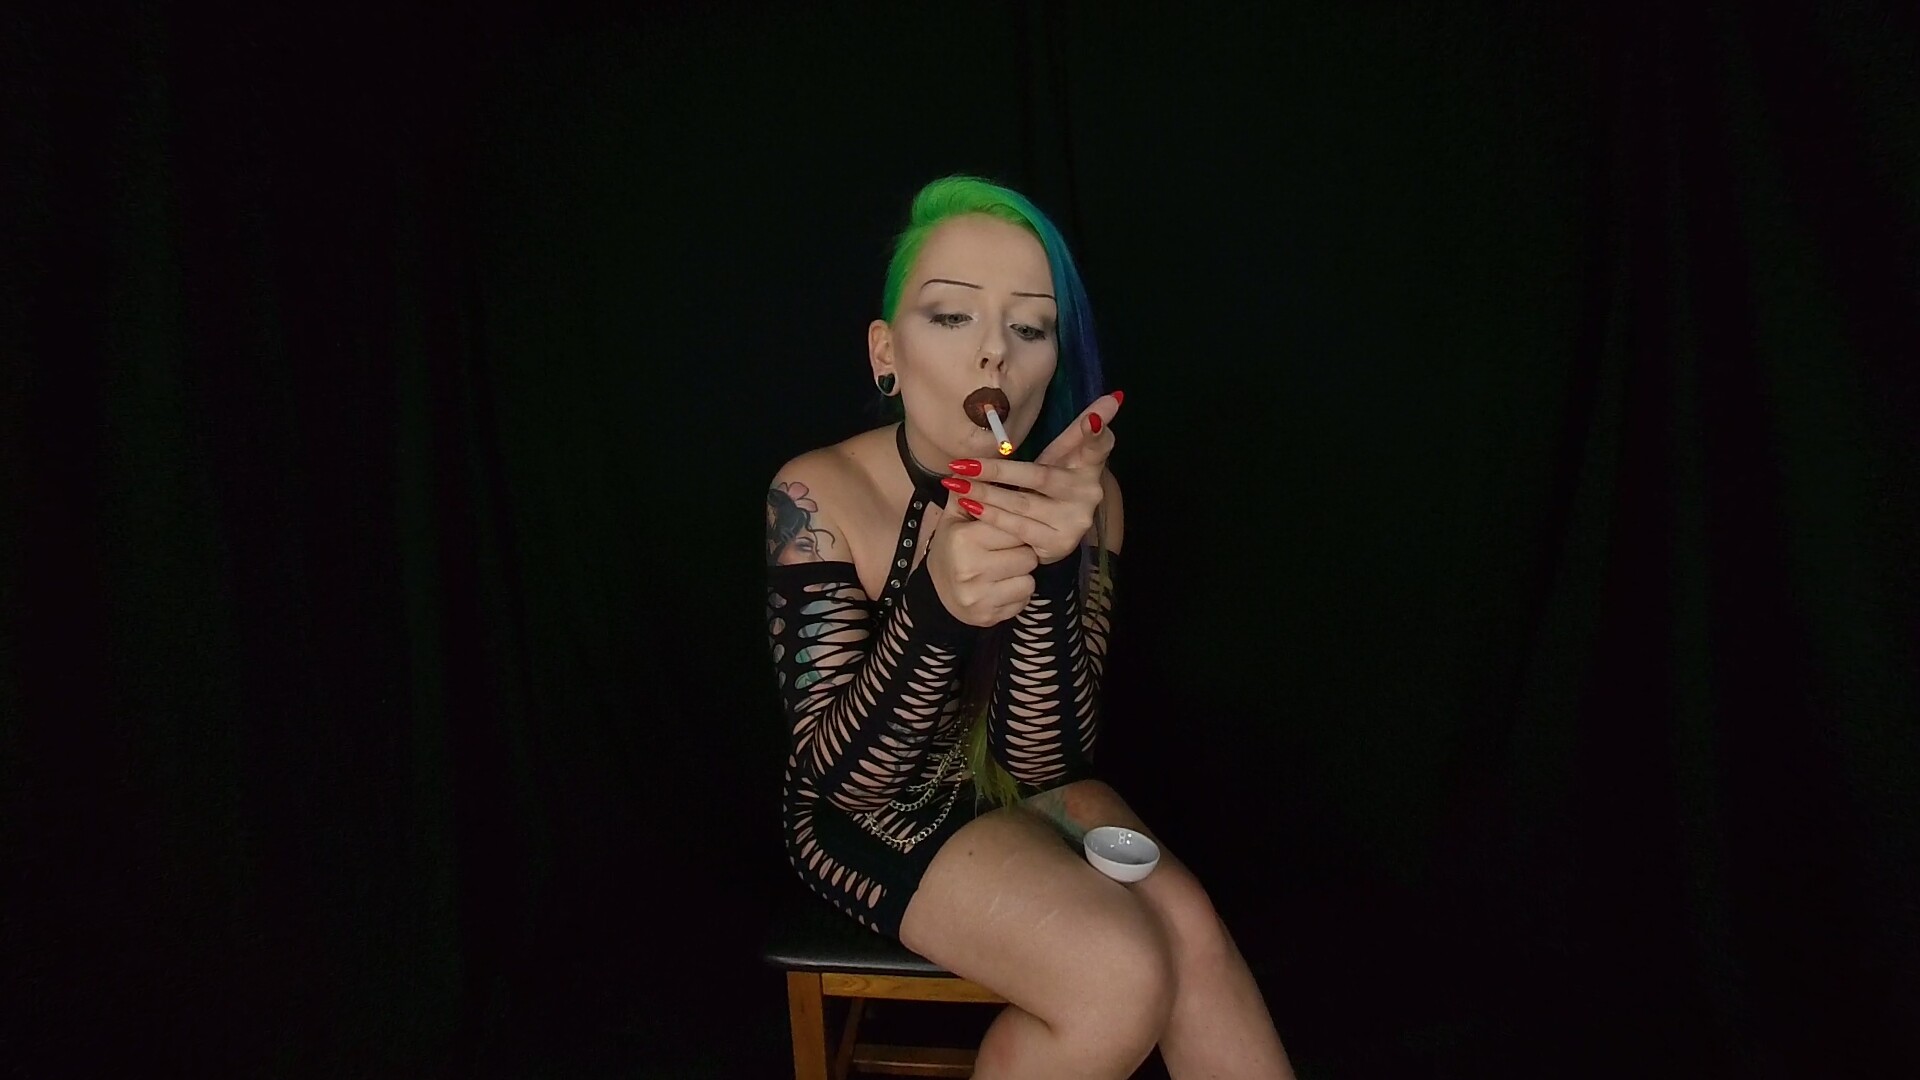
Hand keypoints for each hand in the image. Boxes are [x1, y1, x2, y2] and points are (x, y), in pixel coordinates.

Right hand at [924, 488, 1039, 627]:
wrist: (938, 596)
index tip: (1007, 529)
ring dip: (1021, 572)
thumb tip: (971, 460)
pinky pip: (1025, 598)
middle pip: (1027, 554)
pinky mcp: (990, 617)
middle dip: (1021, 550)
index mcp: (963, 539)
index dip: (1014, 527)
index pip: (1013, 526)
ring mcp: (980, 597)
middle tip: (1005, 550)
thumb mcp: (954, 517)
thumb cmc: (952, 549)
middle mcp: (970, 569)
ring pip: (1029, 578)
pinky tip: (1001, 586)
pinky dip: (1018, 592)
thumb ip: (967, 489)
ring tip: (1003, 568)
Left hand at [944, 393, 1121, 563]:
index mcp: (1091, 464)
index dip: (1095, 433)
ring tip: (955, 483)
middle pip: (1039, 476)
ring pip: (1022, 503)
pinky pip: (1017, 527)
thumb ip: (1080, 428)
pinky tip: (968, 506)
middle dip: (996, 470)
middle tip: (959, 464)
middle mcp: (1089, 494)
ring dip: (984, 493)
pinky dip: (990, 516)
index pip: (1097, 444)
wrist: (1058, 528)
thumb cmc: (1057, 480)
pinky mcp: (1058, 544)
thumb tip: (1115, 395)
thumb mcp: (1066, 453)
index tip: (1093, 420)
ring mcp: (1074, 521)